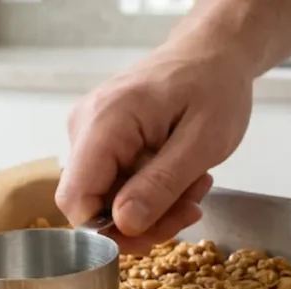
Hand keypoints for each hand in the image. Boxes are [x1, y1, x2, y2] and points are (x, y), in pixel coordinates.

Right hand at [54, 27, 254, 253]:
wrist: (212, 53)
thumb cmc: (214, 87)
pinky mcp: (98, 141)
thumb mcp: (203, 142)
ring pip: (105, 199)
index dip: (109, 232)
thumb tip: (123, 225)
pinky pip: (113, 183)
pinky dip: (148, 192)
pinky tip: (179, 177)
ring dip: (153, 207)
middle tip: (190, 208)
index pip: (76, 200)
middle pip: (91, 204)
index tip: (157, 232)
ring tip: (194, 186)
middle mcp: (84, 128)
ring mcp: (87, 134)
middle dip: (142, 221)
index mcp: (104, 123)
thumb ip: (161, 184)